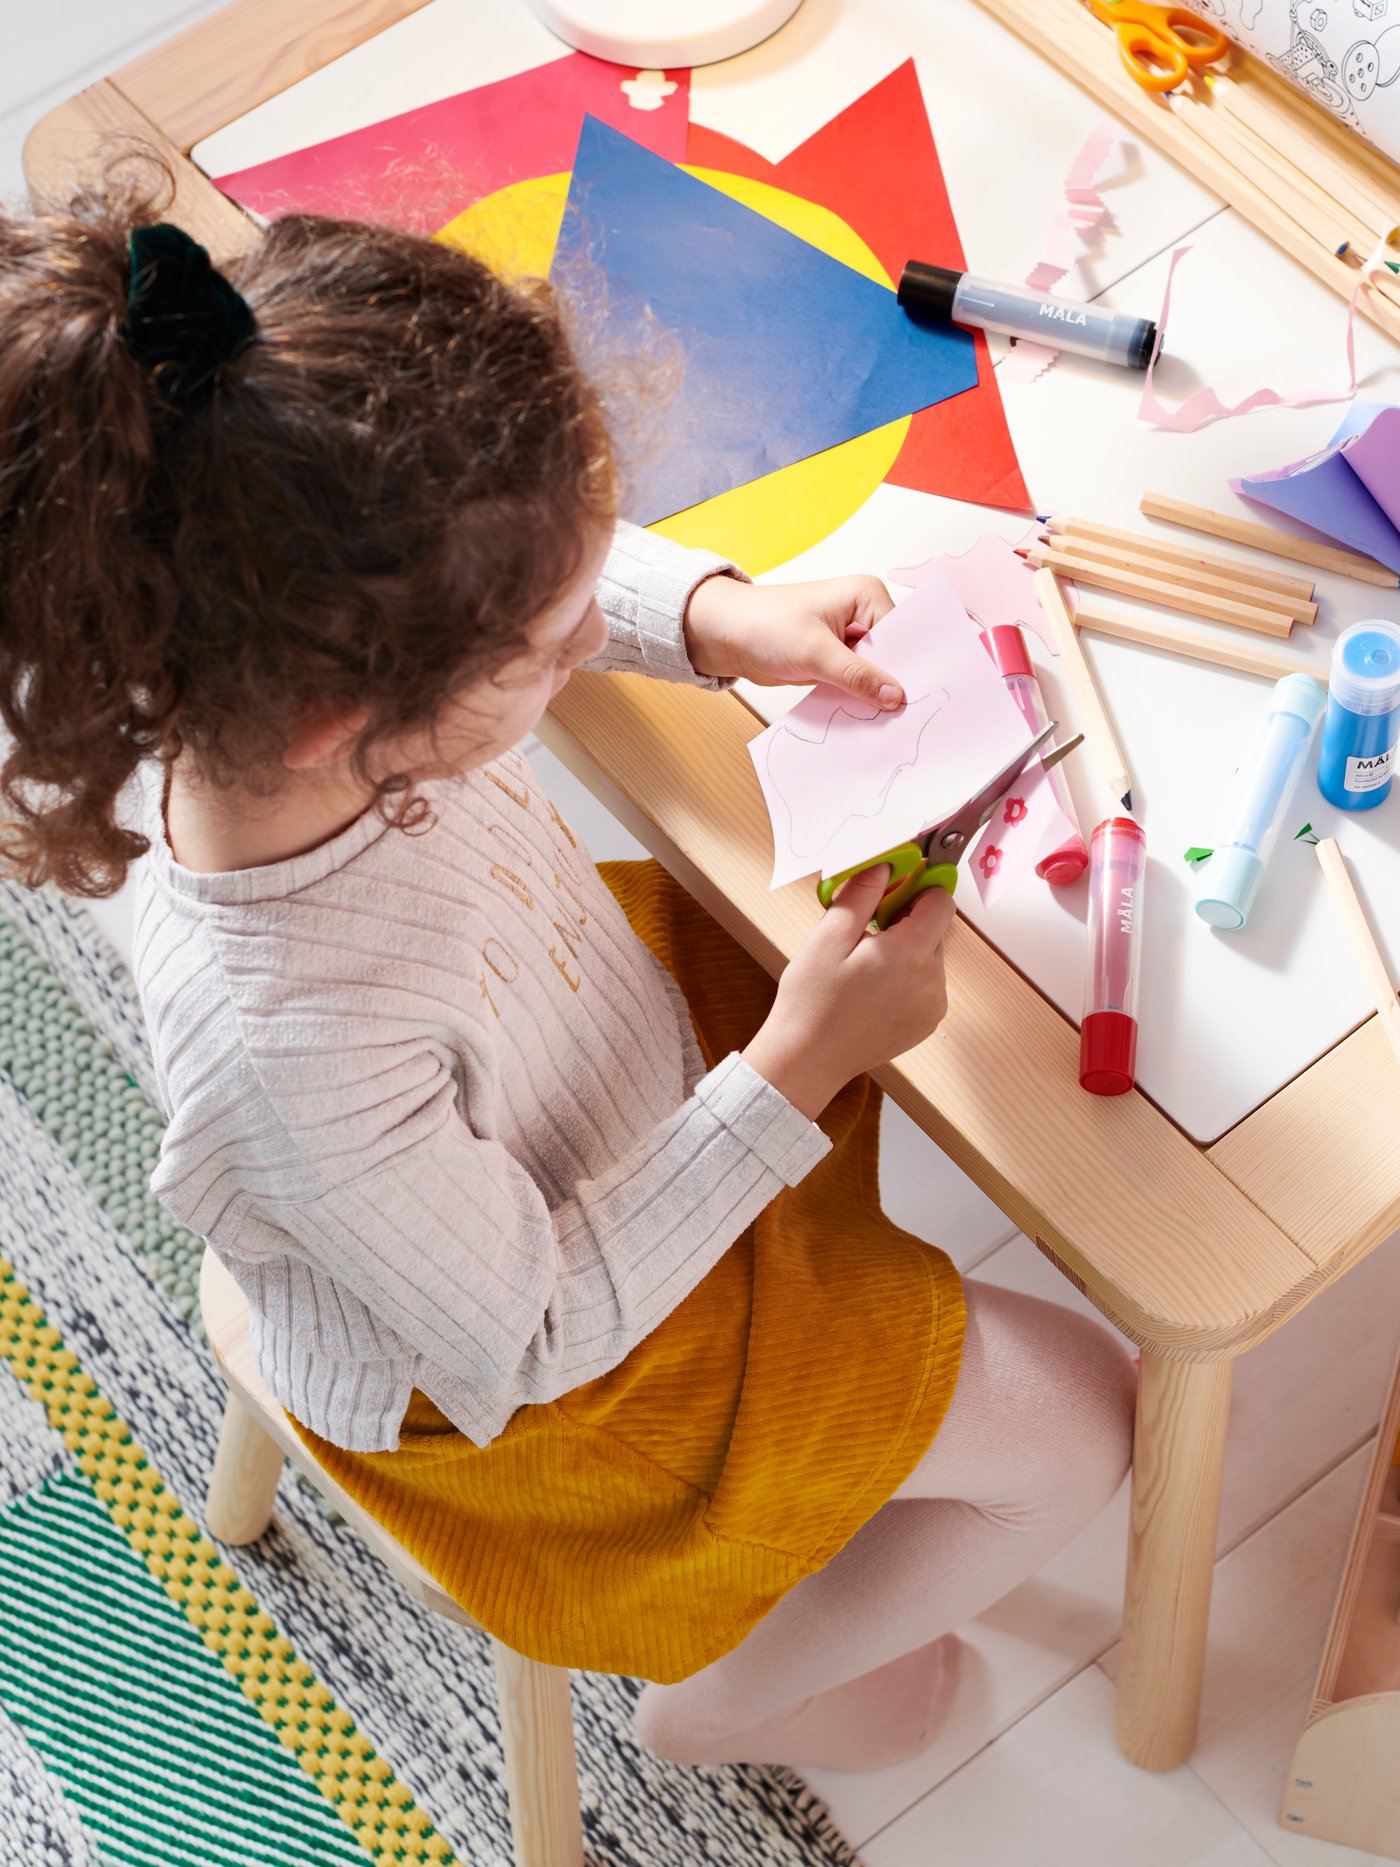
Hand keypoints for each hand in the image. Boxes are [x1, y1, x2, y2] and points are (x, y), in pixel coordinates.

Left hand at [684, 572, 904, 711]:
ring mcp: (848, 638)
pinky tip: (866, 718)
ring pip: (874, 673)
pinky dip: (857, 699)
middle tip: (906, 716)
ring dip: (874, 695)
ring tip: (889, 722)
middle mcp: (862, 614)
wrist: (724, 635)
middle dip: (893, 683)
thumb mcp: (816, 652)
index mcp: (865, 596)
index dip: (910, 666)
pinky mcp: (834, 660)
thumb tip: (895, 695)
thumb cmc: (763, 625)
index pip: (902, 634)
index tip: (920, 697)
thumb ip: (857, 676)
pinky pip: (855, 683)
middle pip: (892, 654)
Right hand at [741, 864, 954, 1119]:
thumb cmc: (811, 1002)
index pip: (941, 902)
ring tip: (864, 966)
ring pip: (929, 957)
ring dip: (906, 951)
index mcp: (909, 955)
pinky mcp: (927, 1024)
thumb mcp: (827, 938)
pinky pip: (926, 985)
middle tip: (865, 932)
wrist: (808, 1060)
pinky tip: (873, 990)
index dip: (917, 890)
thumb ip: (861, 895)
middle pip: (934, 930)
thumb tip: (884, 864)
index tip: (891, 892)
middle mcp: (932, 982)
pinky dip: (906, 978)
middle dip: (906, 922)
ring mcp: (933, 1006)